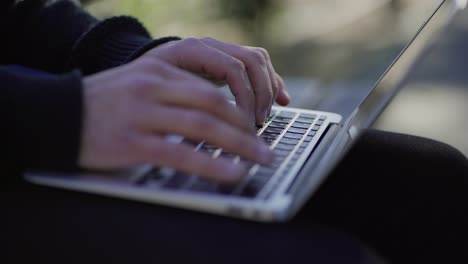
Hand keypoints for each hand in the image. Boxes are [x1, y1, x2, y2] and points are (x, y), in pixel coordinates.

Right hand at [79, 57, 272, 181]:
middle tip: (266, 145)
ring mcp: (142, 113)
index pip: (211, 86)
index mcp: (159, 70)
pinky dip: (210, 164)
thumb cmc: (106, 104)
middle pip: (213, 103)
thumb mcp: (141, 85)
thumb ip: (175, 93)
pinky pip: (179, 153)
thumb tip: (216, 114)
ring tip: (260, 159)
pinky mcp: (131, 141)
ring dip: (238, 144)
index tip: (256, 123)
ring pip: (201, 125)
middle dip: (246, 127)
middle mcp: (153, 86)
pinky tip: (230, 172)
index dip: (241, 106)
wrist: (59, 114)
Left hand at [142, 37, 290, 125]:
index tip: (245, 123)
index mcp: (193, 50)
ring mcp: (221, 52)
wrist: (142, 74)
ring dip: (268, 89)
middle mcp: (211, 46)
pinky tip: (282, 100)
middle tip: (258, 122)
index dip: (245, 96)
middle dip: (261, 94)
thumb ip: (184, 103)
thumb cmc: (147, 88)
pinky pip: (258, 67)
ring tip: (265, 116)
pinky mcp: (228, 63)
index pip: (233, 67)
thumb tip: (211, 128)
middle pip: (251, 60)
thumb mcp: (158, 95)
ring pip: (259, 61)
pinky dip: (272, 84)